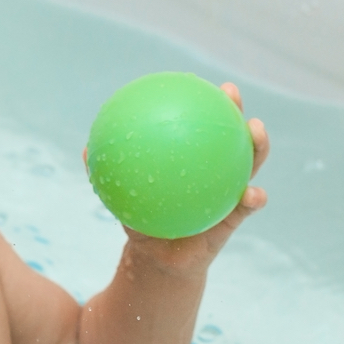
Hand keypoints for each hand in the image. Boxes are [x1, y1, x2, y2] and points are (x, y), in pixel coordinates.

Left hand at [119, 82, 268, 274]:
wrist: (158, 262)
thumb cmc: (143, 222)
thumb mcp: (124, 197)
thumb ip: (109, 173)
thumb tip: (85, 150)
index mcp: (190, 161)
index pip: (198, 125)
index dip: (200, 102)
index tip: (195, 81)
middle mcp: (213, 171)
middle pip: (229, 135)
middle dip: (235, 110)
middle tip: (231, 92)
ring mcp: (228, 192)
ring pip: (249, 164)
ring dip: (258, 146)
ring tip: (256, 130)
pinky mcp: (234, 219)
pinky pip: (247, 208)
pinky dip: (253, 199)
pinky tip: (253, 194)